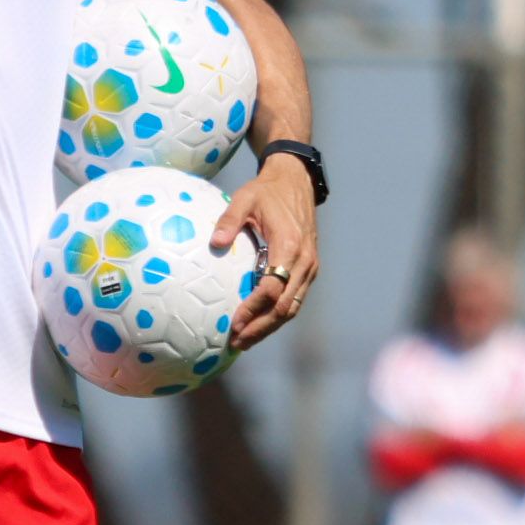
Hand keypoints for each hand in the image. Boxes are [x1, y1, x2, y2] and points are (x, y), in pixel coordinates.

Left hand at [220, 152, 321, 350]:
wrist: (297, 182)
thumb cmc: (267, 191)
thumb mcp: (245, 198)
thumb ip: (229, 219)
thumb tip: (214, 243)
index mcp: (289, 245)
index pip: (272, 288)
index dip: (253, 309)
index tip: (234, 323)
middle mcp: (304, 261)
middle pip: (285, 306)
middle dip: (261, 327)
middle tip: (237, 342)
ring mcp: (310, 267)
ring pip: (292, 308)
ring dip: (270, 327)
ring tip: (245, 341)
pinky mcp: (309, 270)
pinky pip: (295, 299)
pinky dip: (277, 315)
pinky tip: (258, 324)